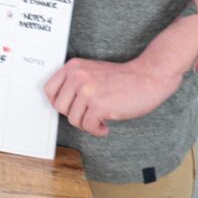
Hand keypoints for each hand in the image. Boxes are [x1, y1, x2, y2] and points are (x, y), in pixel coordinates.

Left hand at [43, 57, 181, 137]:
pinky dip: (96, 130)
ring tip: (98, 121)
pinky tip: (105, 126)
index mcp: (73, 67)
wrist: (148, 77)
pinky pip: (88, 126)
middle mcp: (77, 77)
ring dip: (86, 124)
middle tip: (87, 115)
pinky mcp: (99, 105)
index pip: (49, 89)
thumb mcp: (92, 71)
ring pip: (73, 119)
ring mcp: (87, 91)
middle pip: (60, 107)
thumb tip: (62, 103)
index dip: (57, 102)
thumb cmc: (123, 77)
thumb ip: (75, 82)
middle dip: (74, 115)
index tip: (68, 108)